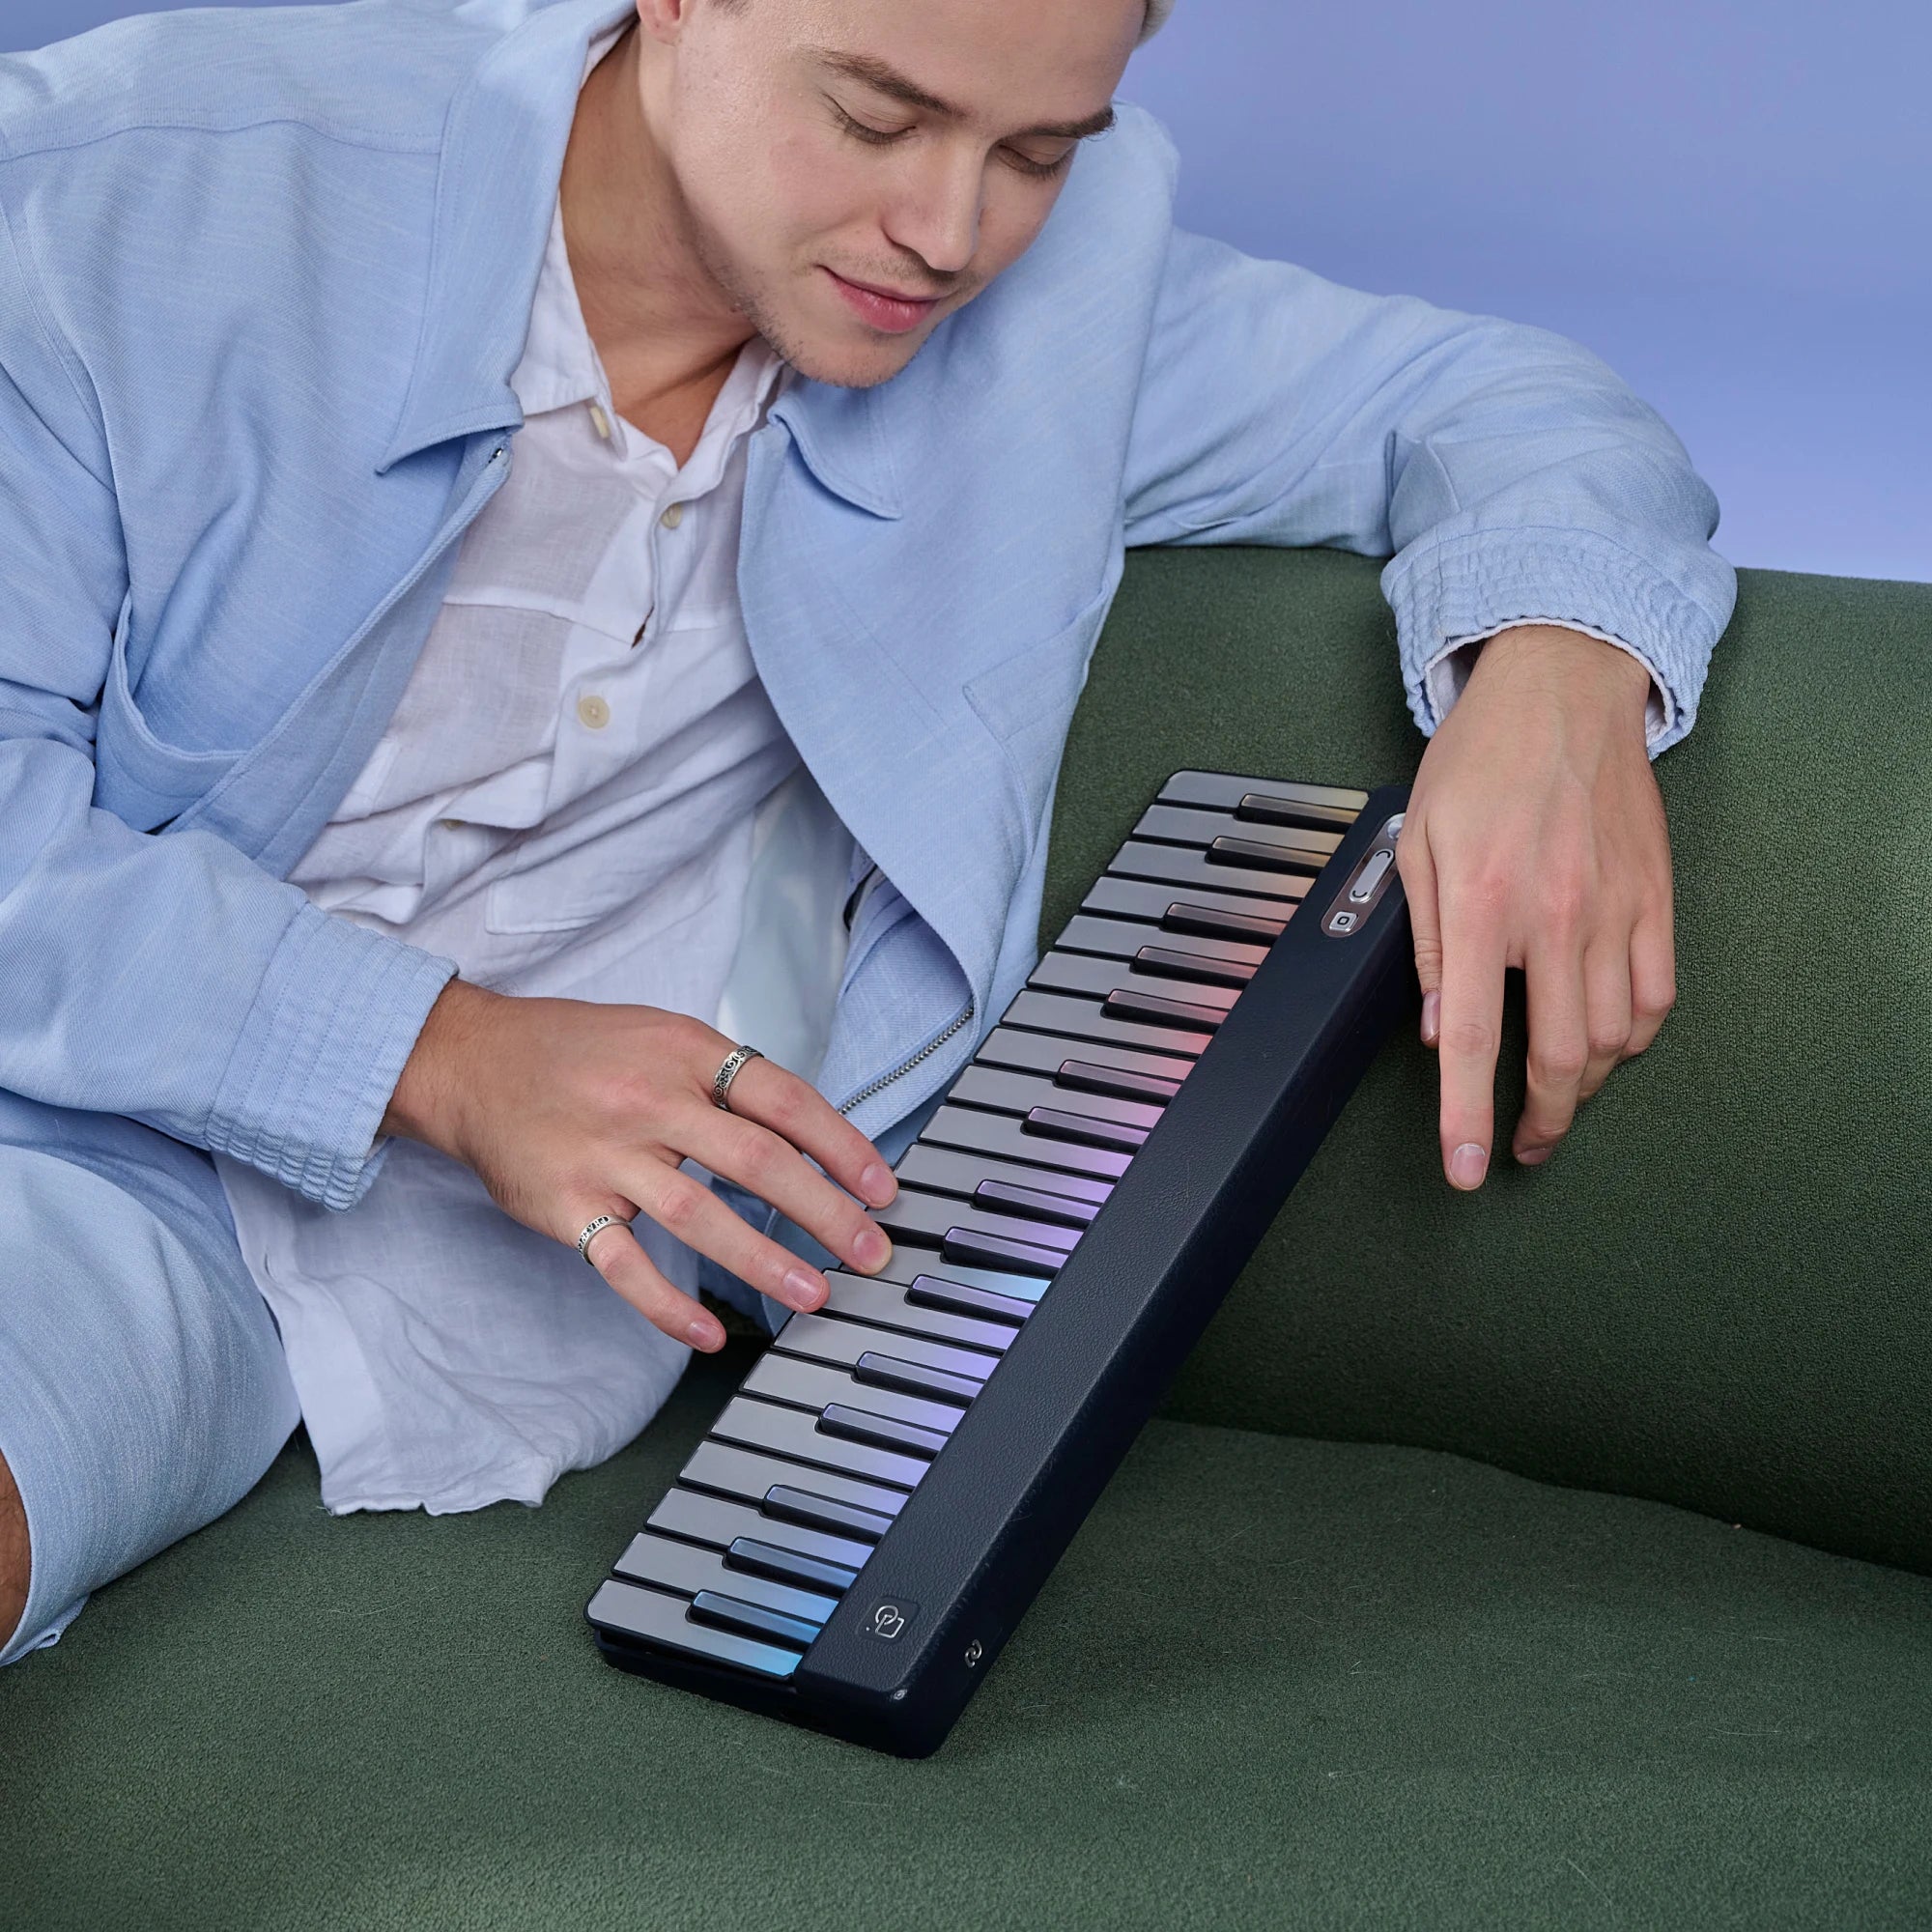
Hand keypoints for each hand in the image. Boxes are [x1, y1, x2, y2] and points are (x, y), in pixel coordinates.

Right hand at [380, 980, 898, 1350]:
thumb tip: (808, 1136)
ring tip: (814, 1294)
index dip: (841, 1146)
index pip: (783, 1099)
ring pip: (699, 1216)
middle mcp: (648, 1100)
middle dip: (824, 1212)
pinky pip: (624, 1266)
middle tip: (870, 1252)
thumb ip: (725, 1079)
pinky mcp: (566, 1204)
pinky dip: (668, 1306)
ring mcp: (605, 1155)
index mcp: (685, 1051)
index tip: (881, 1189)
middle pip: (756, 1160)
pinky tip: (709, 1333)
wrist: (470, 1061)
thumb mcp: (660, 1034)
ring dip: (764, 1260)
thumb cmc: (578, 1050)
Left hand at [1395, 624, 1675, 1187]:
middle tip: (1523, 1145)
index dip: (1466, 1114)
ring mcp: (1615, 909)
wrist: (1562, 688)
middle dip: (1542, 1119)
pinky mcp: (1656, 898)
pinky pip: (1657, 995)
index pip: (1473, 1036)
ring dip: (1587, 1084)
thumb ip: (1424, 941)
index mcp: (1482, 904)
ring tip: (1558, 1095)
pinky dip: (1635, 1036)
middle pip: (1563, 1056)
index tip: (1465, 1168)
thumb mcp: (1417, 843)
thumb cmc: (1478, 761)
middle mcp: (1555, 915)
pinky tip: (1609, 1041)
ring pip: (1616, 1036)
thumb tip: (1436, 1028)